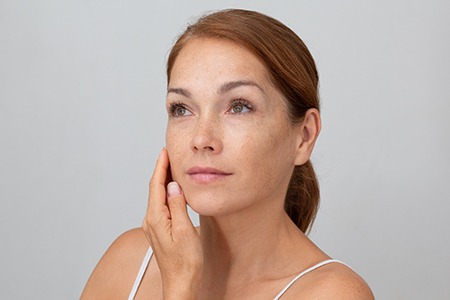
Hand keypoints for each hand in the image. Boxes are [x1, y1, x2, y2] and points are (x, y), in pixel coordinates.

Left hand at [142, 148, 202, 299]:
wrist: (181, 284)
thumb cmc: (185, 263)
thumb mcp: (185, 231)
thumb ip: (178, 206)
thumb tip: (174, 186)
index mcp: (156, 218)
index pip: (156, 185)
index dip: (160, 167)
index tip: (165, 152)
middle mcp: (151, 221)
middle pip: (155, 189)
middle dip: (162, 170)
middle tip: (170, 154)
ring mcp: (154, 226)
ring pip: (158, 197)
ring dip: (164, 181)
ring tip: (173, 167)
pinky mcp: (160, 230)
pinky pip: (161, 205)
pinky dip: (167, 193)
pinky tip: (174, 191)